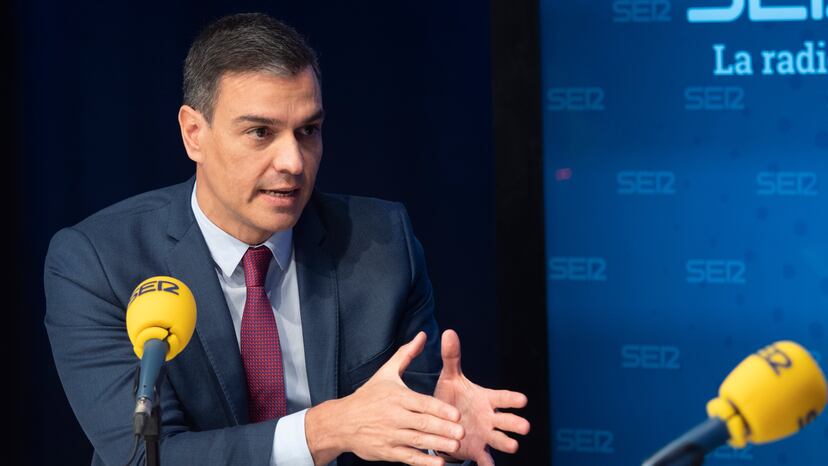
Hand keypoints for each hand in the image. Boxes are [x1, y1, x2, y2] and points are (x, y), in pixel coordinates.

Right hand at [305, 332, 465, 465]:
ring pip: (418, 441)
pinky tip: (439, 463)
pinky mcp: (386, 451)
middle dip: (443, 428)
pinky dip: (423, 461)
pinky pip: (408, 457)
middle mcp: (394, 416)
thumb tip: (422, 335)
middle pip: (422, 423)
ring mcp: (390, 435)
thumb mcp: (385, 373)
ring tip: (455, 446)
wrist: (341, 422)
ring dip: (438, 445)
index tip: (457, 413)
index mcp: (397, 397)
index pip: (422, 403)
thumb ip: (406, 354)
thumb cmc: (367, 396)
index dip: (440, 409)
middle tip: (462, 431)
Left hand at [433, 330, 529, 465]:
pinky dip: (487, 463)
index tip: (522, 399)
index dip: (512, 399)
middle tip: (524, 426)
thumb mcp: (450, 377)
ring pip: (500, 439)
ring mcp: (485, 434)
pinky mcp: (477, 450)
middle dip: (515, 423)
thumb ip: (452, 357)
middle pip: (506, 420)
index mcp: (486, 399)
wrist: (442, 421)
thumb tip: (447, 332)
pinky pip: (484, 459)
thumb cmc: (452, 396)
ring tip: (513, 446)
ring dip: (506, 442)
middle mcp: (490, 417)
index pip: (502, 398)